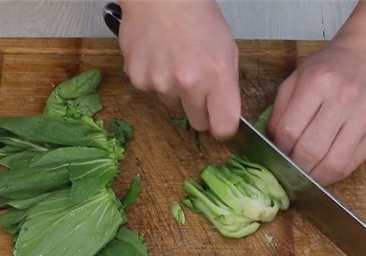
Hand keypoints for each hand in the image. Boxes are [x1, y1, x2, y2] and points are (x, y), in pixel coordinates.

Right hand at [119, 0, 239, 138]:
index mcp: (217, 76)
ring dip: (175, 93)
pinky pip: (151, 92)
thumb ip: (227, 86)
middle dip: (200, 110)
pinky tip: (158, 57)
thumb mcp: (227, 49)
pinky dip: (155, 80)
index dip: (222, 127)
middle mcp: (188, 84)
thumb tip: (224, 112)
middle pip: (198, 123)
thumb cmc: (197, 17)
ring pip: (172, 106)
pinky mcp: (138, 80)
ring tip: (175, 62)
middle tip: (197, 85)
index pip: (223, 127)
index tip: (220, 122)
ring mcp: (160, 84)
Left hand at [268, 1, 365, 184]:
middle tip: (287, 168)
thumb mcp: (296, 78)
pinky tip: (321, 171)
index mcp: (318, 82)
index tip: (275, 152)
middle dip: (293, 166)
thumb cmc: (328, 68)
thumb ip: (280, 110)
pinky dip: (332, 175)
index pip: (289, 130)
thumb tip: (271, 144)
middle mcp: (344, 99)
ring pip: (332, 163)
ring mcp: (364, 118)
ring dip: (313, 176)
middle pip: (310, 150)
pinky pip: (350, 165)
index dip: (278, 148)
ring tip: (302, 175)